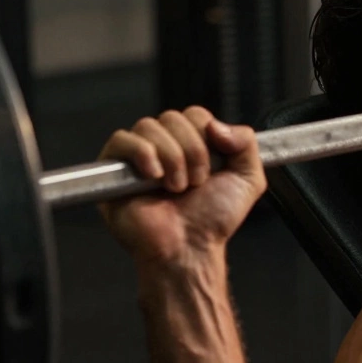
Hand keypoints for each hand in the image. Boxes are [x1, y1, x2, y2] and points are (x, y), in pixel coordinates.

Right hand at [98, 107, 265, 265]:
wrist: (190, 247)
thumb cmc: (214, 220)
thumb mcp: (248, 178)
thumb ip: (246, 142)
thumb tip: (216, 124)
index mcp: (192, 145)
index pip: (195, 114)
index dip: (206, 134)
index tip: (213, 165)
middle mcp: (164, 147)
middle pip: (172, 117)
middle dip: (192, 150)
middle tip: (196, 182)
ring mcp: (138, 157)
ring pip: (149, 126)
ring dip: (171, 158)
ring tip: (176, 187)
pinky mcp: (113, 170)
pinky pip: (121, 139)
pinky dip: (142, 154)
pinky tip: (153, 177)